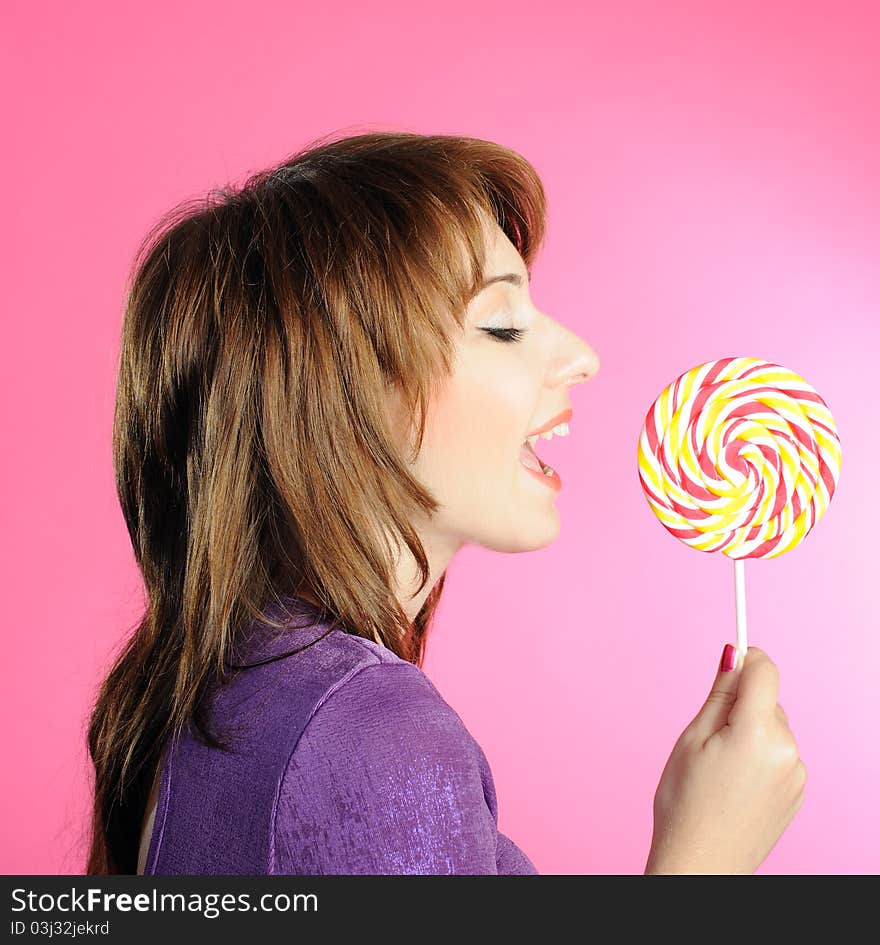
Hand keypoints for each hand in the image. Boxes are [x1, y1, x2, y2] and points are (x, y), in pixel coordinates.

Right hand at [645, 645, 806, 874]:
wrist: (701, 866)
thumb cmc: (684, 804)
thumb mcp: (691, 739)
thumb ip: (719, 694)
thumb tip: (734, 654)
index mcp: (757, 733)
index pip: (765, 671)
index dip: (746, 659)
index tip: (728, 662)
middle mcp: (787, 750)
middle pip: (767, 700)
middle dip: (740, 705)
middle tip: (707, 738)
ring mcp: (797, 774)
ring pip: (773, 727)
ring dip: (750, 731)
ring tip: (719, 767)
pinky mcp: (797, 792)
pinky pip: (779, 754)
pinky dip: (759, 756)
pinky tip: (735, 782)